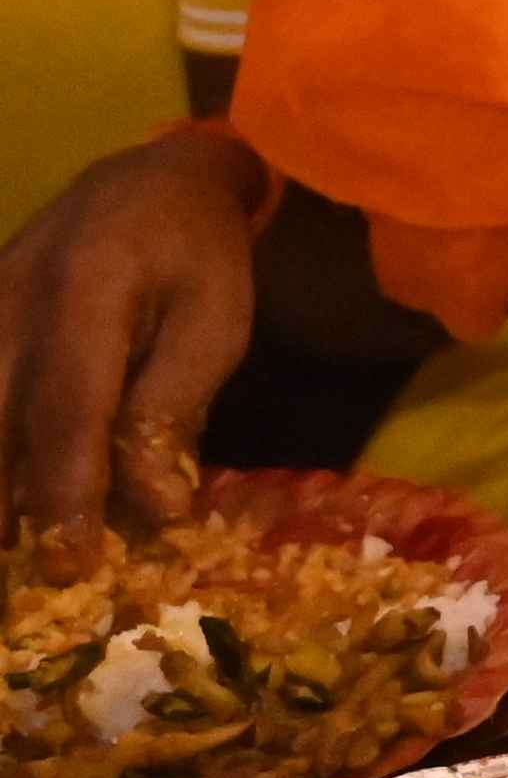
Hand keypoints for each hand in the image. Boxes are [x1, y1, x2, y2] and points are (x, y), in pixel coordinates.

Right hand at [0, 129, 273, 532]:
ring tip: (8, 568)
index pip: (65, 411)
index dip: (65, 494)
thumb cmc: (194, 256)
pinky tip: (2, 514)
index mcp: (85, 292)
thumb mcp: (216, 320)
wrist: (141, 182)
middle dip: (0, 515)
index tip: (72, 564)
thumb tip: (154, 511)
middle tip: (18, 596)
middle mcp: (7, 304)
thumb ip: (175, 409)